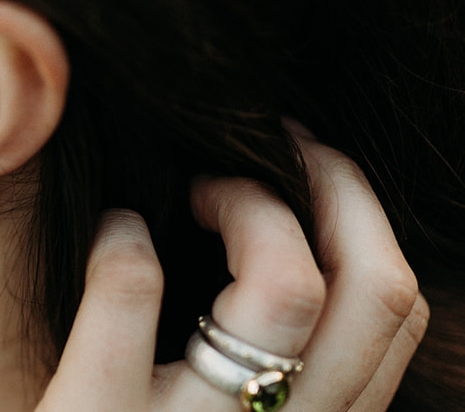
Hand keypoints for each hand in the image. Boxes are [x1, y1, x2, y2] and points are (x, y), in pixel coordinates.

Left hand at [37, 133, 428, 410]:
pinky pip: (135, 293)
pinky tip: (114, 230)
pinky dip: (126, 240)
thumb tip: (284, 231)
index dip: (362, 215)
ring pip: (287, 289)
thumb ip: (270, 364)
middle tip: (273, 144)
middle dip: (334, 184)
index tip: (309, 165)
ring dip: (248, 203)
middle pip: (372, 289)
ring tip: (192, 189)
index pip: (395, 313)